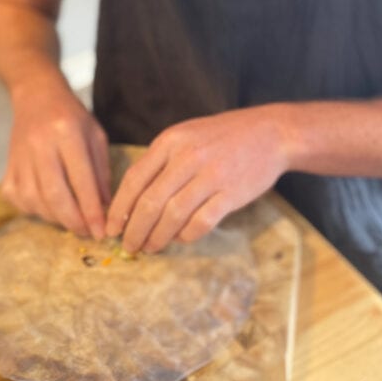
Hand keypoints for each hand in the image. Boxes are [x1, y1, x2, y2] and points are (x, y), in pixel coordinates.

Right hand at [1, 79, 109, 237]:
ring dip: (55, 218)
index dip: (92, 210)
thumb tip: (106, 209)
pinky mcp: (7, 166)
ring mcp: (19, 156)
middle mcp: (40, 144)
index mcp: (67, 132)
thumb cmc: (71, 116)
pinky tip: (48, 207)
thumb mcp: (95, 135)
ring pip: (35, 200)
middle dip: (73, 221)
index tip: (102, 231)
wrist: (36, 95)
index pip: (81, 179)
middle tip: (87, 232)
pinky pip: (18, 199)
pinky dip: (34, 210)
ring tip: (71, 220)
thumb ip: (101, 171)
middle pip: (55, 195)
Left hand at [105, 107, 296, 252]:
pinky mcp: (230, 194)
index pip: (134, 178)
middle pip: (150, 202)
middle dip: (134, 229)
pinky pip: (200, 223)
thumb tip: (132, 201)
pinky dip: (185, 236)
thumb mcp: (185, 136)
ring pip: (172, 216)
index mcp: (170, 141)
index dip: (119, 208)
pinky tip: (180, 238)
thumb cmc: (222, 137)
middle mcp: (187, 157)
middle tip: (128, 245)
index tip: (111, 227)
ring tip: (150, 247)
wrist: (270, 133)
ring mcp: (210, 176)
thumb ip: (160, 162)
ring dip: (157, 238)